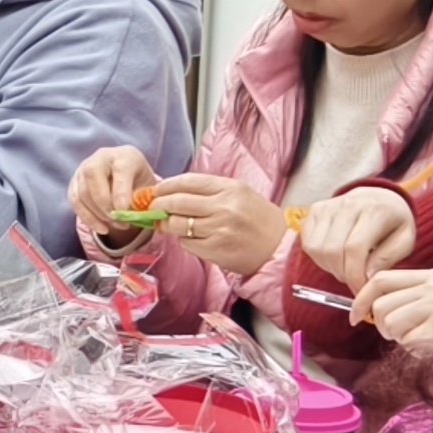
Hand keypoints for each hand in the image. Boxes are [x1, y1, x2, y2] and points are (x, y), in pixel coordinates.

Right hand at [71, 147, 158, 255]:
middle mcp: (101, 157)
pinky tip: (102, 228)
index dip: (120, 191)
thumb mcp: (148, 187)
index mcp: (124, 155)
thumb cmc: (139, 182)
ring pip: (82, 192)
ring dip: (98, 214)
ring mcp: (83, 169)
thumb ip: (143, 199)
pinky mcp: (74, 182)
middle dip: (105, 204)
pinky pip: (75, 201)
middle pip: (93, 176)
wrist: (128, 175)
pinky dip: (87, 218)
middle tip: (120, 221)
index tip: (124, 210)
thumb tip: (134, 216)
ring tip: (116, 225)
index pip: (119, 169)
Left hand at [149, 175, 293, 282]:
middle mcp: (223, 207)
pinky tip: (188, 238)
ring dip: (168, 224)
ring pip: (177, 224)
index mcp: (229, 188)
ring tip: (168, 224)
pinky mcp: (215, 250)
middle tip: (153, 208)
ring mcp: (218, 229)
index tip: (156, 190)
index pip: (187, 182)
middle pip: (177, 202)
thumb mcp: (240, 194)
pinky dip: (182, 241)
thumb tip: (175, 192)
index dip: (166, 185)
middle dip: (159, 205)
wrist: (279, 248)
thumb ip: (210, 191)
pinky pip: (186, 243)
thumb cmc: (259, 219)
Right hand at [300, 187, 418, 290]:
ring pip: (317, 248)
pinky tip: (335, 258)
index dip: (354, 276)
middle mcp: (349, 204)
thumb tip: (366, 276)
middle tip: (354, 281)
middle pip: (332, 250)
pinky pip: (308, 243)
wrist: (380, 197)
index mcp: (375, 211)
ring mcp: (329, 206)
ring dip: (329, 267)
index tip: (361, 290)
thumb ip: (387, 259)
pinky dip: (319, 258)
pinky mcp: (315, 210)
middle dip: (342, 274)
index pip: (354, 249)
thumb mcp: (405, 241)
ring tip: (346, 268)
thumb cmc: (394, 224)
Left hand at [357, 269, 432, 353]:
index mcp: (432, 277)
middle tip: (401, 334)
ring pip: (389, 325)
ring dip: (400, 339)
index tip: (355, 314)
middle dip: (382, 326)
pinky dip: (415, 351)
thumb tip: (368, 307)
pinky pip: (407, 343)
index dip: (362, 298)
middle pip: (380, 305)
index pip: (381, 279)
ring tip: (423, 339)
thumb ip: (408, 297)